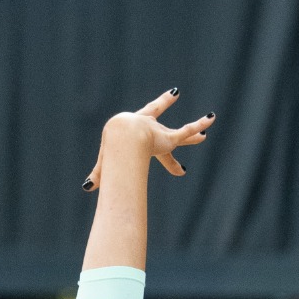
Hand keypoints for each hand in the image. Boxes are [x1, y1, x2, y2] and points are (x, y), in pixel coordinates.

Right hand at [83, 90, 214, 190]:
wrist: (120, 138)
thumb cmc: (111, 151)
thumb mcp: (105, 165)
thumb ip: (99, 175)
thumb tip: (87, 188)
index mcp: (135, 138)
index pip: (144, 144)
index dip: (147, 151)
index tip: (149, 151)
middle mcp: (150, 132)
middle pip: (164, 130)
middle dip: (172, 126)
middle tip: (177, 110)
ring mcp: (160, 135)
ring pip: (181, 133)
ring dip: (194, 130)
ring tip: (207, 125)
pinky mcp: (169, 138)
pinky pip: (188, 130)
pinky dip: (200, 124)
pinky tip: (212, 118)